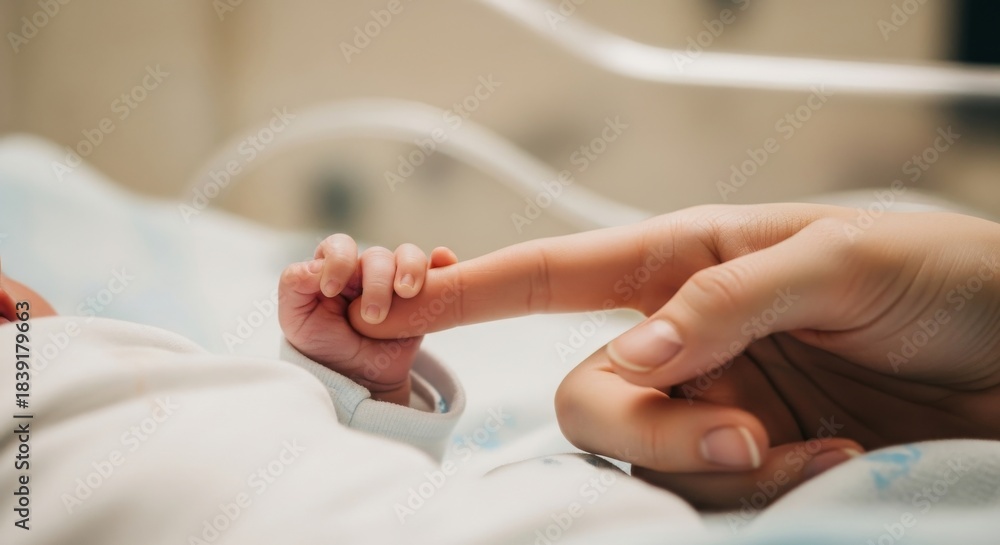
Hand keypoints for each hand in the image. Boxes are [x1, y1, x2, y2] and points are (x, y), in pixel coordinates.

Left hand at [278, 234, 456, 404]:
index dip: (337, 261)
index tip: (330, 290)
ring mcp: (396, 282)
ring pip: (409, 257)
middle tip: (372, 317)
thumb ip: (294, 285)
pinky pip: (438, 270)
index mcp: (335, 269)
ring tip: (405, 294)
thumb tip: (316, 266)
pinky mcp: (423, 297)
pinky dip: (443, 262)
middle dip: (376, 284)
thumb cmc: (323, 347)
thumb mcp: (295, 319)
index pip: (340, 246)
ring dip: (410, 270)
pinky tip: (443, 262)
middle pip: (378, 256)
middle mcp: (366, 271)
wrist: (357, 381)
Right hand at [350, 204, 999, 507]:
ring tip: (815, 452)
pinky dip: (763, 493)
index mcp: (688, 261)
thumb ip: (724, 301)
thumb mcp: (839, 259)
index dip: (473, 288)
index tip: (397, 302)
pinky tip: (832, 469)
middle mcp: (683, 338)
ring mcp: (710, 404)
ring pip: (644, 459)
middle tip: (738, 439)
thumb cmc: (944, 277)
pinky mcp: (748, 462)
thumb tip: (634, 358)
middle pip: (590, 397)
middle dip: (648, 432)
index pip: (557, 274)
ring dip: (720, 469)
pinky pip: (707, 497)